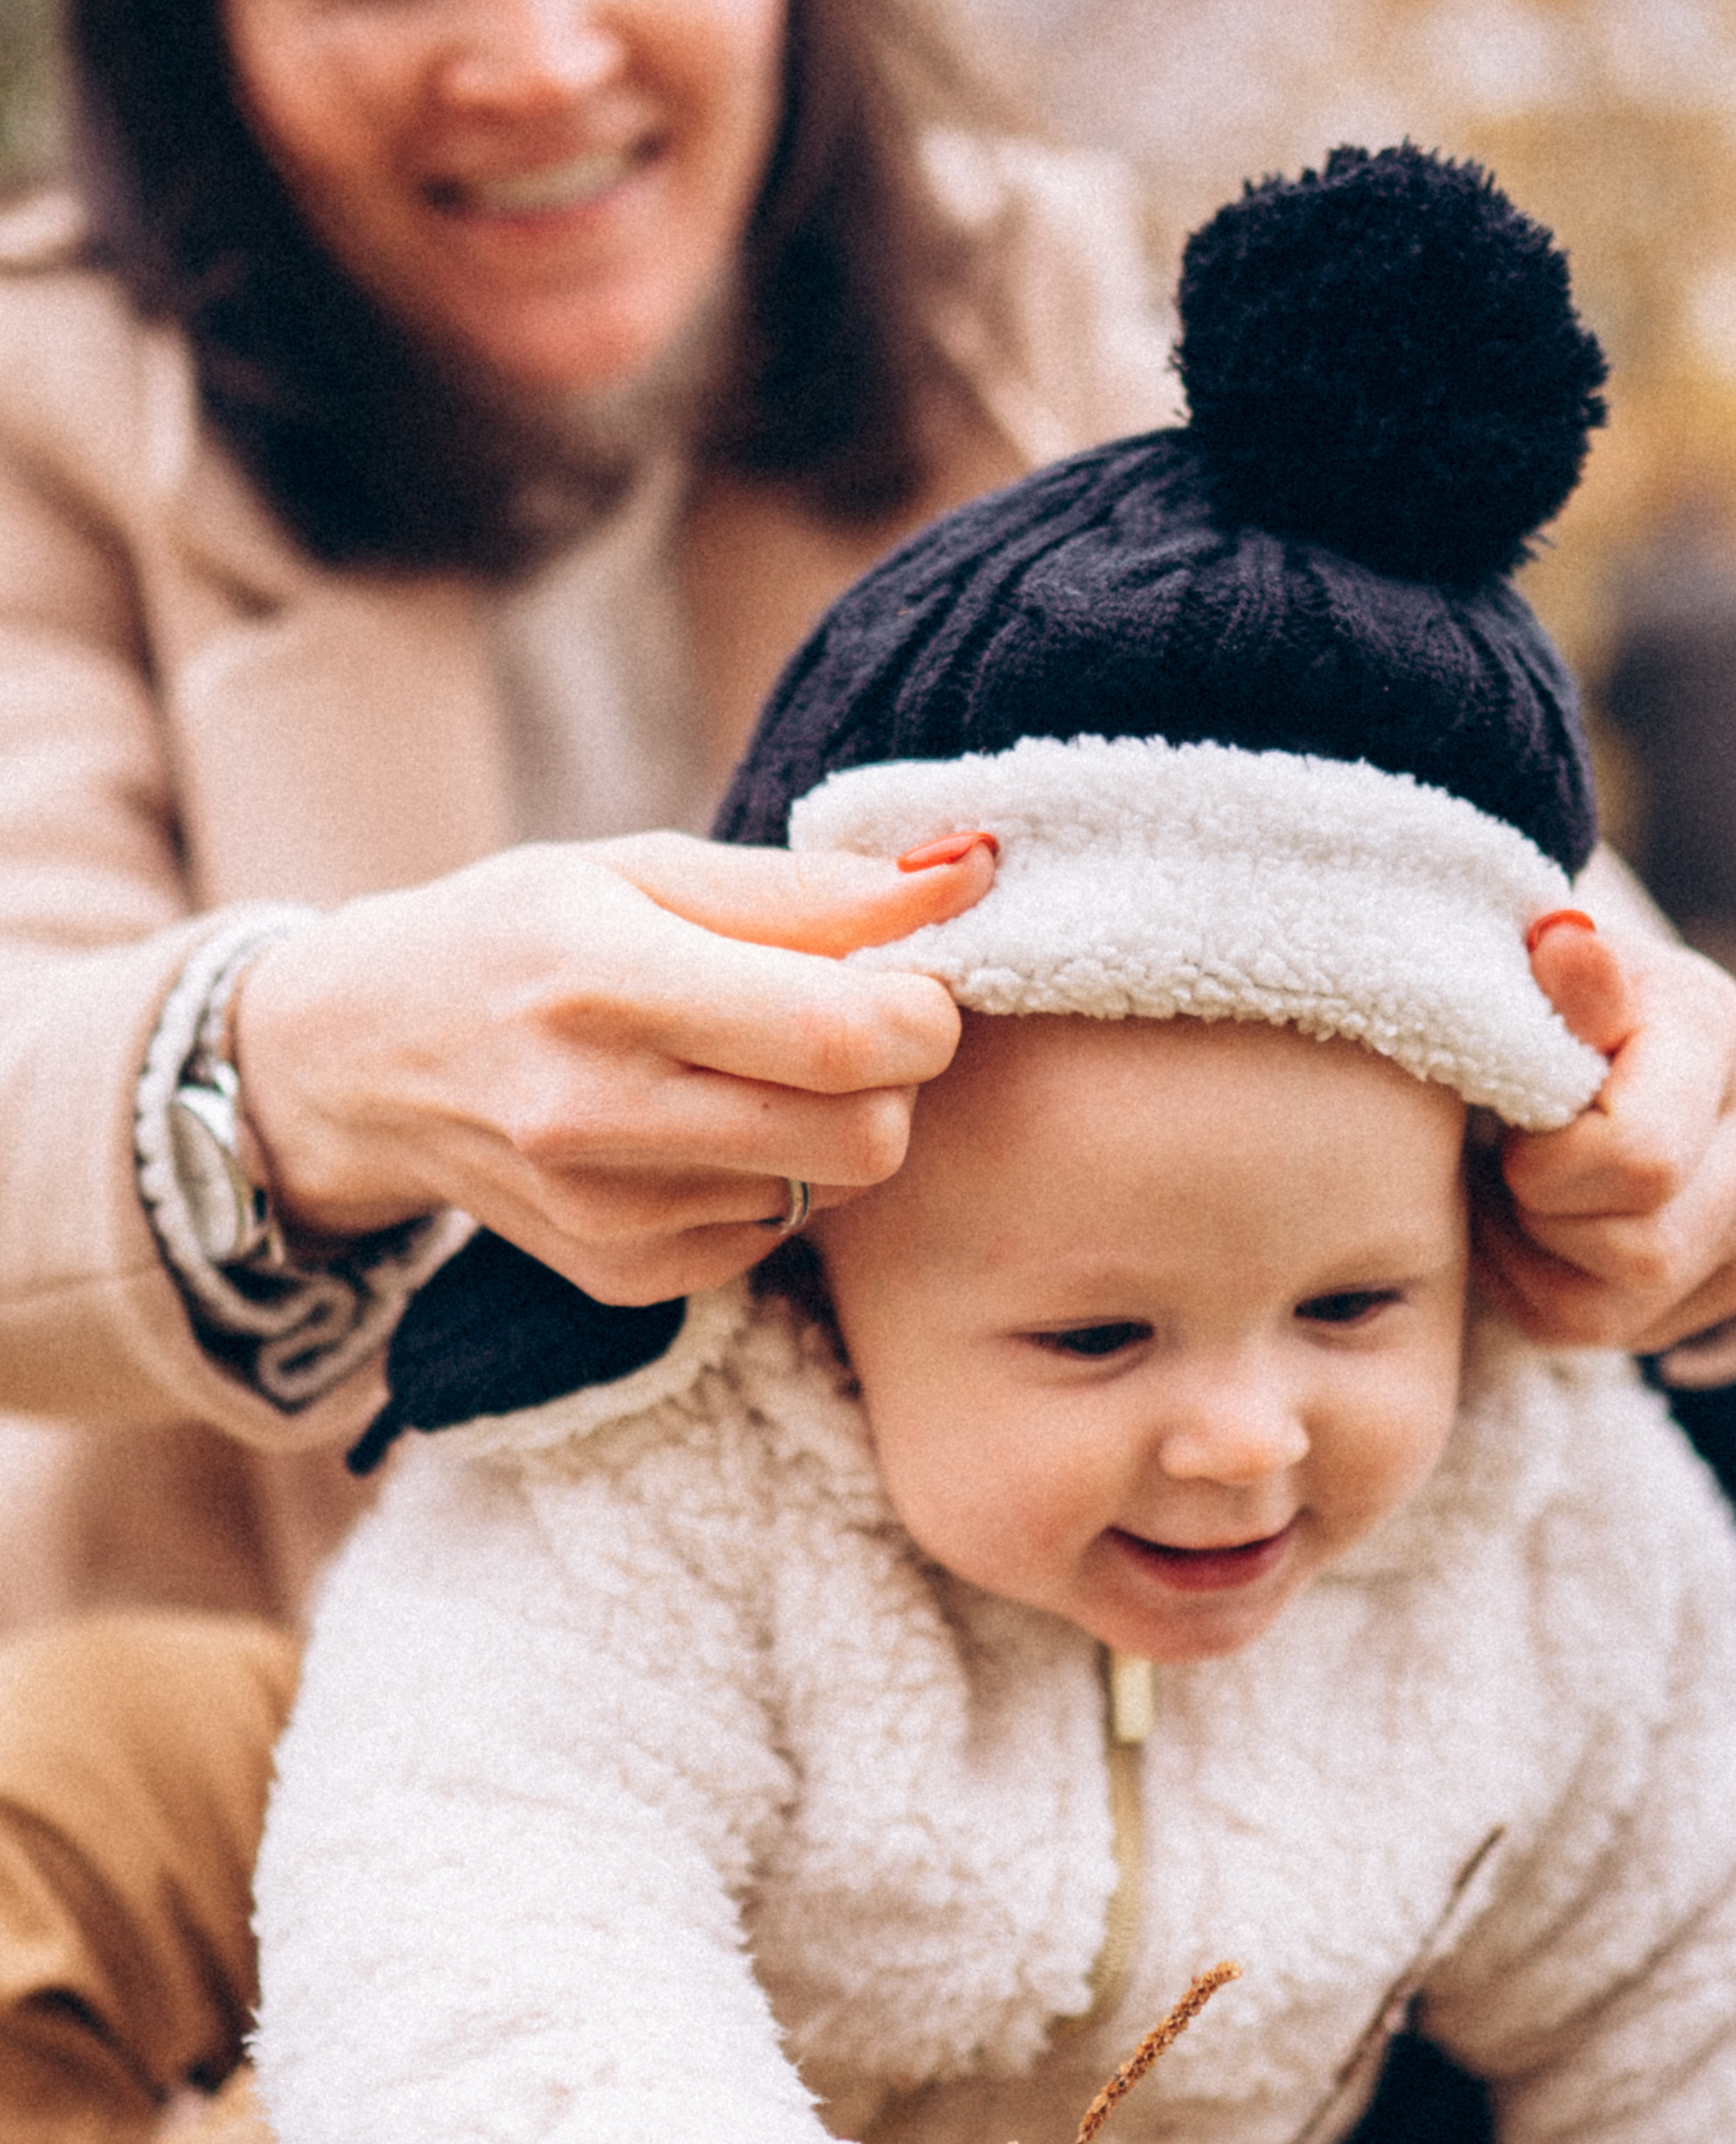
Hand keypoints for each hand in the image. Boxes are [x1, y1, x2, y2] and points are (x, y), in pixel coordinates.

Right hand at [233, 833, 996, 1307]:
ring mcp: (607, 1213)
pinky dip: (771, 1179)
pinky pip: (776, 1233)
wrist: (360, 1062)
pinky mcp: (621, 1276)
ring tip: (750, 1068)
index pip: (841, 1036)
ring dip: (830, 1127)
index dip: (923, 1011)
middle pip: (866, 1137)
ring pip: (832, 1189)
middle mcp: (597, 1114)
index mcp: (606, 982)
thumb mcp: (641, 867)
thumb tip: (968, 873)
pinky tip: (700, 1128)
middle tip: (849, 1025)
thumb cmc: (515, 935)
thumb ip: (809, 886)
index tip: (911, 978)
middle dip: (896, 1079)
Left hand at [1474, 915, 1735, 1359]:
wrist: (1577, 1031)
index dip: (1544, 1171)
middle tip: (1493, 1173)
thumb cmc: (1535, 1002)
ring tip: (1502, 1202)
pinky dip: (1553, 1298)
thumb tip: (1566, 945)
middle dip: (1535, 1225)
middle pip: (1639, 1251)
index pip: (1640, 1162)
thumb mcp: (1529, 974)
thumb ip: (1553, 982)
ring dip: (1529, 1269)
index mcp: (1720, 1030)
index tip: (1507, 1133)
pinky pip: (1627, 1333)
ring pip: (1623, 1310)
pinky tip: (1535, 1236)